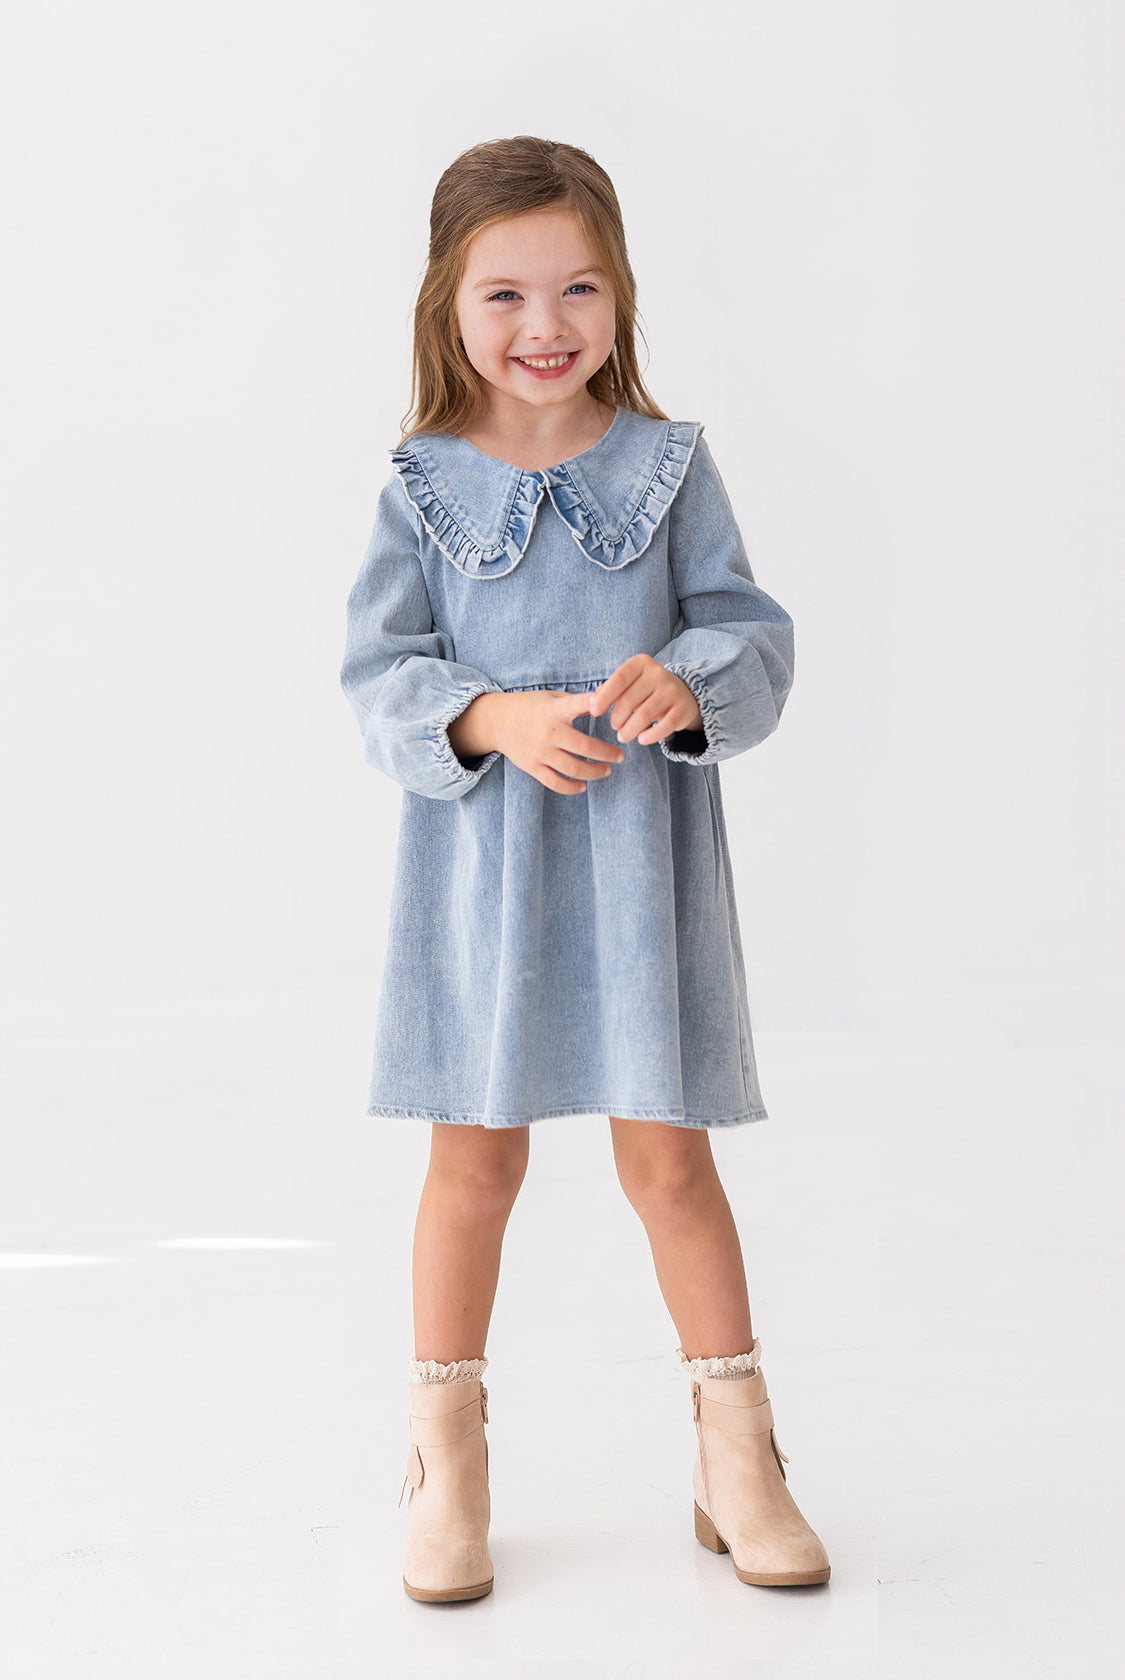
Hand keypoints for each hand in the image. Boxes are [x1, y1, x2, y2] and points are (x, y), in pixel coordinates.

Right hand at [491, 689, 625, 795]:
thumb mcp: (552, 697)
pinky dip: (571, 787)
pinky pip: (555, 783)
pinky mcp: (532, 767)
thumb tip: (607, 697)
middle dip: (607, 754)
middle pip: (584, 747)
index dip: (592, 703)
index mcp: (554, 711)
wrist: (497, 721)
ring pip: (573, 769)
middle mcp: (548, 732)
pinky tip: (583, 785)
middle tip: (620, 756)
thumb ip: (577, 701)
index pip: (576, 705)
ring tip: (606, 770)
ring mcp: (540, 752)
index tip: (605, 704)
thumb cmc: (531, 707)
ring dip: (594, 772)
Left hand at [586, 655, 703, 744]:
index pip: (620, 678)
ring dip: (629, 730)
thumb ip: (610, 689)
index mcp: (641, 663)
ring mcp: (672, 690)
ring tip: (623, 736)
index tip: (593, 711)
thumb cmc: (646, 690)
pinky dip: (650, 736)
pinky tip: (641, 740)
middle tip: (614, 726)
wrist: (683, 695)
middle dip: (617, 718)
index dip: (605, 696)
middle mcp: (658, 673)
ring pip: (644, 715)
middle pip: (630, 700)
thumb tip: (592, 702)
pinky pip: (664, 727)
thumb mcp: (628, 683)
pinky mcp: (683, 708)